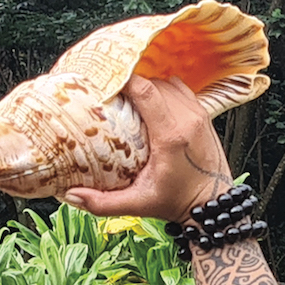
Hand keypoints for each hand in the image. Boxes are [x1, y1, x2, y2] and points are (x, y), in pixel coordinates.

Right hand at [64, 76, 231, 220]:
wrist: (213, 205)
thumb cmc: (179, 202)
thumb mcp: (139, 204)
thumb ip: (103, 202)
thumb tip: (71, 196)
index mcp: (172, 136)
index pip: (145, 91)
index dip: (123, 80)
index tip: (105, 81)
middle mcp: (188, 120)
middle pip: (154, 83)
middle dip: (131, 83)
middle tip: (111, 92)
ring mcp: (199, 115)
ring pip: (168, 83)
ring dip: (148, 86)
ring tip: (129, 97)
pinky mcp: (204, 116)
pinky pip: (181, 90)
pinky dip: (164, 90)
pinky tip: (150, 102)